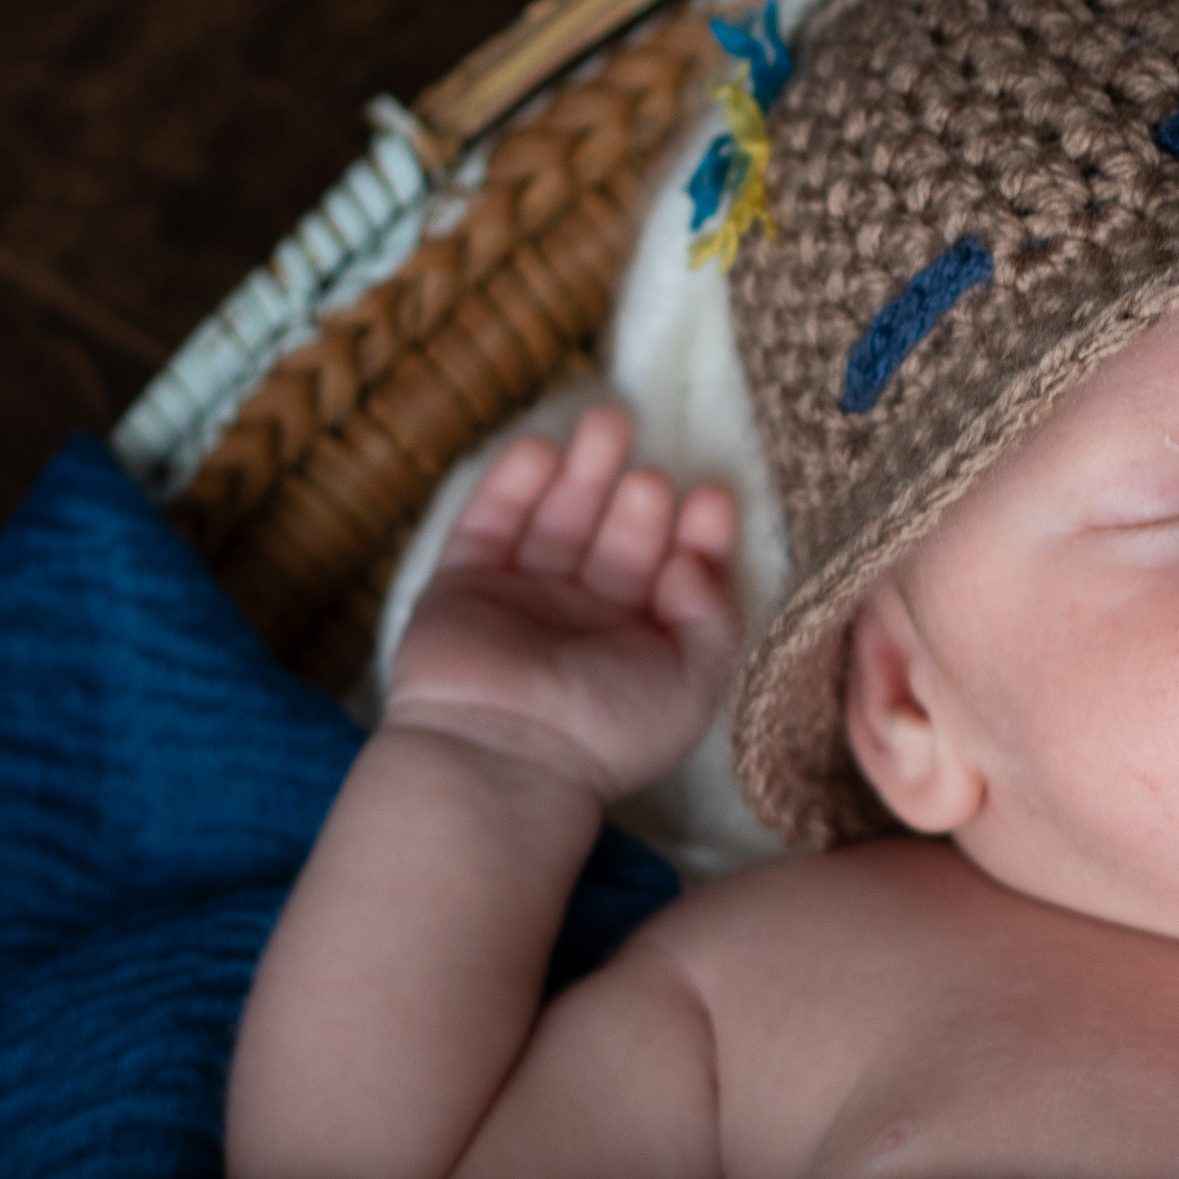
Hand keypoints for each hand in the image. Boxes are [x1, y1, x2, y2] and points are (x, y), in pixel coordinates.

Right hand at [385, 403, 743, 800]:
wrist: (505, 757)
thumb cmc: (607, 732)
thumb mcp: (693, 684)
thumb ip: (713, 616)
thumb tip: (692, 560)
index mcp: (643, 643)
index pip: (676, 571)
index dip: (698, 533)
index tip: (712, 498)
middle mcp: (586, 616)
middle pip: (618, 538)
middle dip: (639, 499)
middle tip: (651, 476)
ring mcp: (524, 596)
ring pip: (559, 518)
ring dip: (583, 470)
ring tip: (609, 422)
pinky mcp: (465, 583)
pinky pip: (490, 522)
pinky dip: (512, 485)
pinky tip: (541, 451)